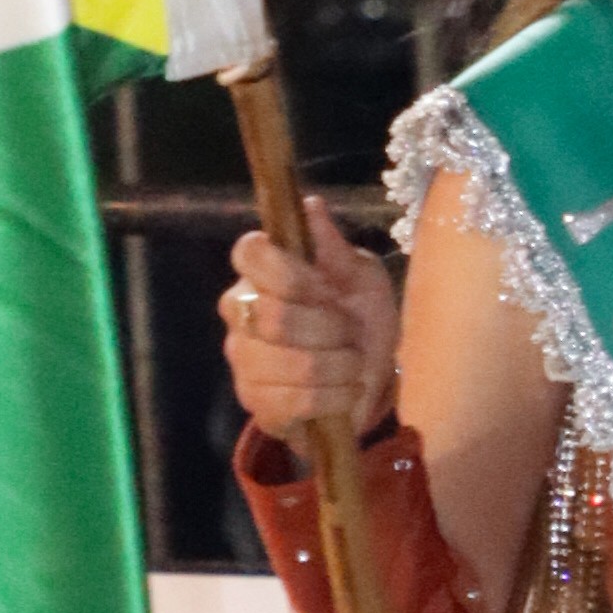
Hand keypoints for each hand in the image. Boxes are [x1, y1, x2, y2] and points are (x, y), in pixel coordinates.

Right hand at [222, 202, 395, 446]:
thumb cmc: (362, 318)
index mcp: (261, 272)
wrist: (372, 379)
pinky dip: (334, 399)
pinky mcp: (257, 405)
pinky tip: (344, 392)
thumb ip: (336, 249)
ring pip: (287, 364)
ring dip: (338, 366)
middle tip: (349, 332)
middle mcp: (240, 312)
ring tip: (352, 365)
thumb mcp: (362, 279)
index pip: (249, 253)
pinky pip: (294, 402)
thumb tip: (311, 207)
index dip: (290, 272)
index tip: (325, 287)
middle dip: (327, 328)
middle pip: (270, 316)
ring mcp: (244, 361)